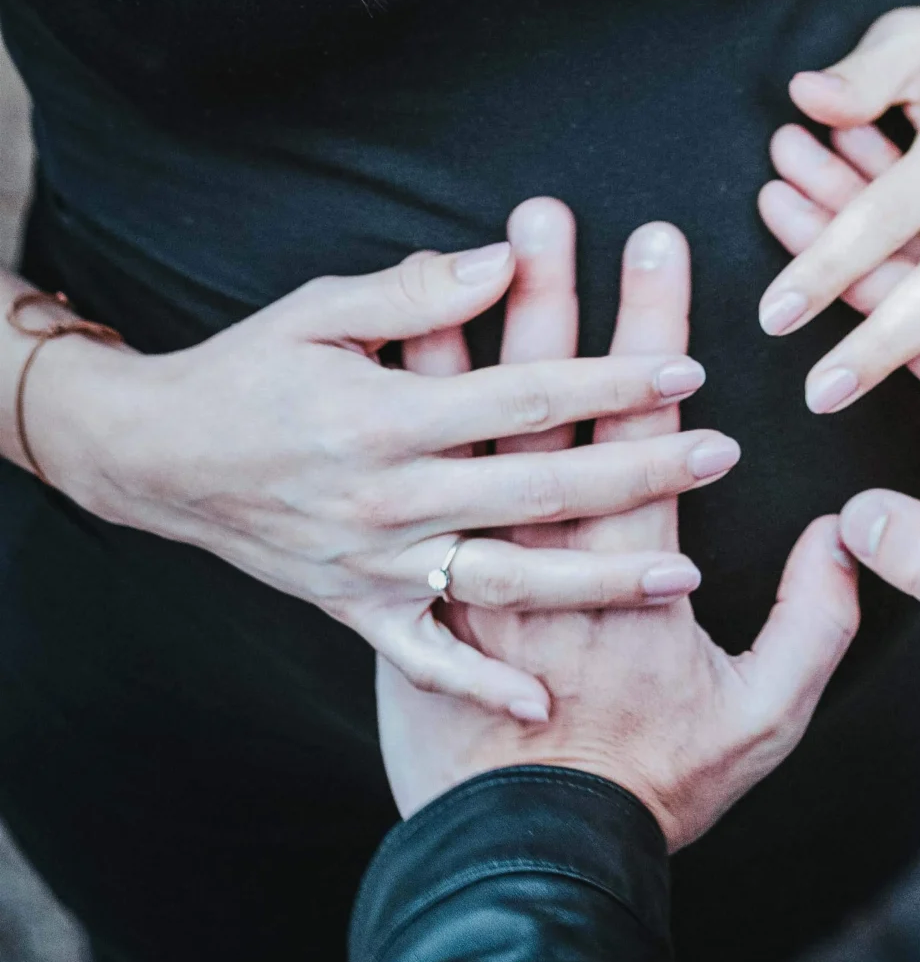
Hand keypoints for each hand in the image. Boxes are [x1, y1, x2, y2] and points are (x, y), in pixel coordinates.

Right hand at [31, 214, 738, 717]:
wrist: (156, 458)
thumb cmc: (249, 369)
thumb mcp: (321, 308)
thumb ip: (415, 291)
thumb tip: (503, 262)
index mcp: (386, 418)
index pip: (523, 397)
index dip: (609, 386)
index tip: (686, 371)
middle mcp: (389, 499)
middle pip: (537, 489)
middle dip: (638, 475)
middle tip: (722, 456)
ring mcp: (375, 565)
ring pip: (505, 579)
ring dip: (596, 580)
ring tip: (682, 576)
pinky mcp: (355, 609)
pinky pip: (426, 656)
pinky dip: (480, 680)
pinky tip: (543, 698)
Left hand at [378, 223, 860, 846]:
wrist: (527, 866)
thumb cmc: (654, 792)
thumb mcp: (764, 719)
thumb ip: (815, 622)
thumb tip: (847, 532)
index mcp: (630, 568)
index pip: (641, 421)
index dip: (651, 329)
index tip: (658, 244)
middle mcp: (544, 551)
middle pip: (545, 401)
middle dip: (556, 297)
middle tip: (552, 212)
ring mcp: (473, 570)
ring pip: (470, 433)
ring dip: (473, 336)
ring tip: (470, 253)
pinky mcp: (419, 601)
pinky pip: (407, 494)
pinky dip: (403, 423)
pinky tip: (394, 359)